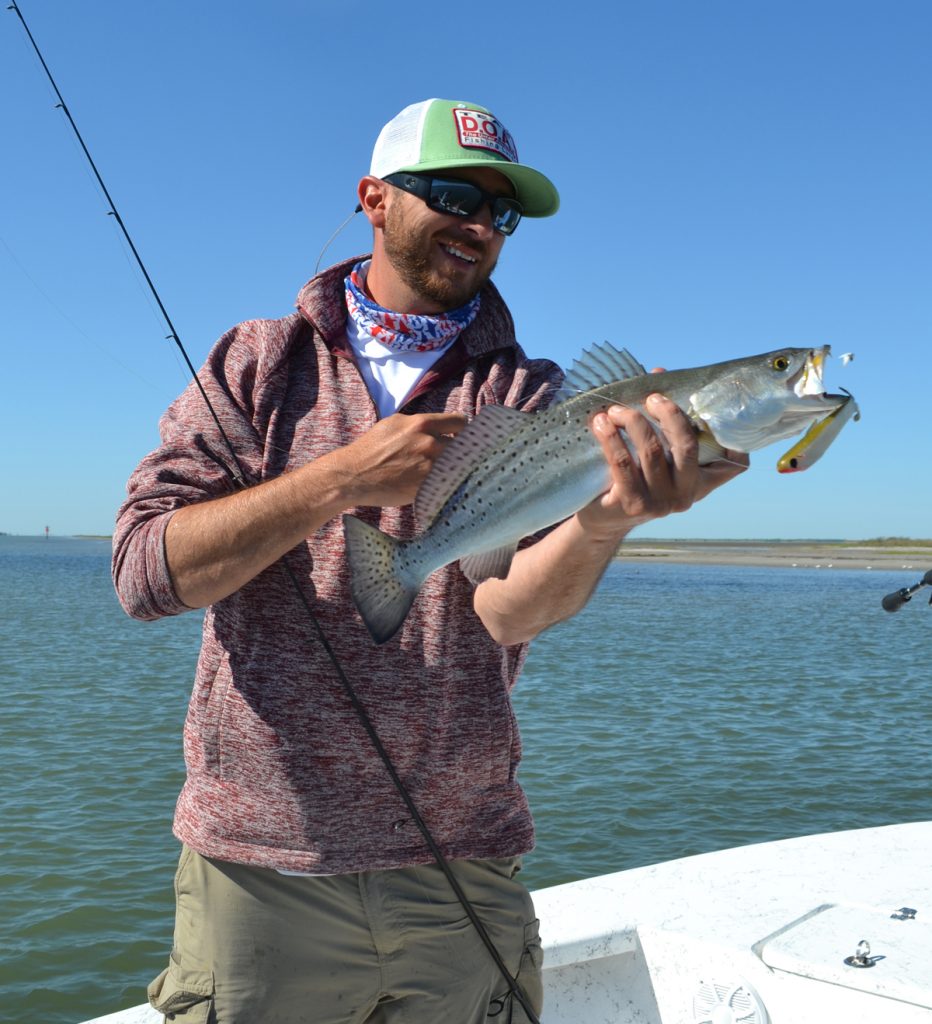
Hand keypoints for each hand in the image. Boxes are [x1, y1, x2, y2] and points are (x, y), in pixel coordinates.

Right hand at [335, 411, 467, 507]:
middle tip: (454, 458)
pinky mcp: (426, 486)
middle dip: (459, 451)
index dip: (463, 430)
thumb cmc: (370, 449)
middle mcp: (430, 443)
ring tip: (447, 473)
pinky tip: (438, 485)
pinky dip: (445, 484)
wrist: (354, 475)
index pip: (460, 421)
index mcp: (422, 423)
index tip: (461, 437)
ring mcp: (429, 466)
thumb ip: (418, 424)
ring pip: (456, 466)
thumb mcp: (394, 424)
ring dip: (453, 469)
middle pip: (463, 446)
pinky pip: (445, 483)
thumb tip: (437, 426)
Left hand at [576, 394, 747, 539]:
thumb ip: (662, 419)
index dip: (736, 441)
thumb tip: (658, 374)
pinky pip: (622, 463)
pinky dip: (611, 438)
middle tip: (652, 398)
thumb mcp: (654, 454)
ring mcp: (660, 503)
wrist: (602, 520)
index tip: (718, 408)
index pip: (733, 465)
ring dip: (633, 422)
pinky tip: (600, 424)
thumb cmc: (632, 478)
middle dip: (670, 415)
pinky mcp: (632, 505)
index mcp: (700, 483)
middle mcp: (686, 496)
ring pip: (652, 451)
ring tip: (615, 409)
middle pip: (687, 446)